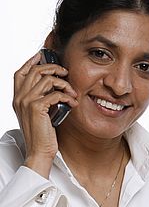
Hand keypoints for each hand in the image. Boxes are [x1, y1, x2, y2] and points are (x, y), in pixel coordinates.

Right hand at [12, 52, 78, 177]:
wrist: (39, 151)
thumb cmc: (42, 134)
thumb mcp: (39, 113)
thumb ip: (41, 99)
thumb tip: (54, 86)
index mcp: (18, 98)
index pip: (20, 72)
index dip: (31, 61)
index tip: (43, 55)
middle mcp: (19, 97)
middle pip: (35, 71)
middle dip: (53, 68)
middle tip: (66, 73)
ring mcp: (27, 102)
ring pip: (47, 79)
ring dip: (64, 84)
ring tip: (73, 93)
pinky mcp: (37, 108)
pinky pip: (55, 94)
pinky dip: (67, 97)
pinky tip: (73, 103)